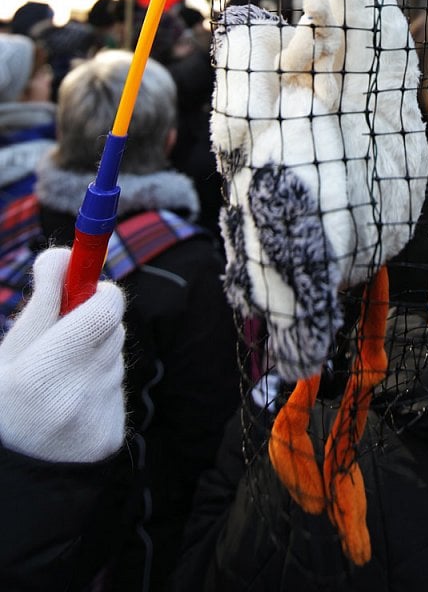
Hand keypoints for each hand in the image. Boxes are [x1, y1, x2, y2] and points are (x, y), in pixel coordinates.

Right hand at [0, 248, 125, 463]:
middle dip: (92, 323)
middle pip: (112, 328)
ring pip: (113, 357)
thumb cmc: (4, 402)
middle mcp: (76, 396)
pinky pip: (115, 388)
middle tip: (63, 339)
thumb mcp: (8, 351)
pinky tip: (71, 408)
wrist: (15, 475)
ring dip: (94, 357)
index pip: (105, 309)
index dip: (100, 293)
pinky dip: (98, 388)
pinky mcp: (113, 433)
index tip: (89, 289)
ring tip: (59, 382)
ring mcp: (99, 418)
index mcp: (42, 374)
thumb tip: (62, 252)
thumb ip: (42, 301)